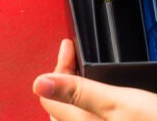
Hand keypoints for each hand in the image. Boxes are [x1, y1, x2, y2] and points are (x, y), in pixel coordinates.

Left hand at [33, 39, 156, 120]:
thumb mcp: (117, 102)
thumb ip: (79, 92)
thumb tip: (40, 83)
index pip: (51, 96)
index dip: (59, 66)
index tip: (70, 44)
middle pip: (60, 109)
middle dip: (64, 78)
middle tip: (73, 55)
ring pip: (75, 116)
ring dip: (76, 92)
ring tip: (85, 71)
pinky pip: (91, 120)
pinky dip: (89, 105)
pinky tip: (103, 96)